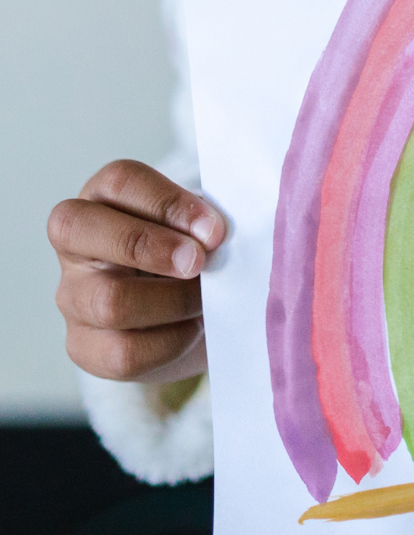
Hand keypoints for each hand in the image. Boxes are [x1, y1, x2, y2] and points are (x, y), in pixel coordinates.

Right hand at [50, 160, 225, 382]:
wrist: (194, 314)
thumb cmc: (197, 254)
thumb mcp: (201, 226)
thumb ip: (206, 222)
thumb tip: (219, 234)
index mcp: (105, 198)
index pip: (119, 182)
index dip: (168, 203)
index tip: (214, 229)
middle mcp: (77, 245)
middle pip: (80, 229)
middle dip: (150, 245)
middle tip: (200, 262)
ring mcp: (73, 297)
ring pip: (108, 301)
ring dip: (174, 301)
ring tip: (207, 299)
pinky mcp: (84, 347)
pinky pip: (124, 353)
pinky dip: (173, 341)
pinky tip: (194, 328)